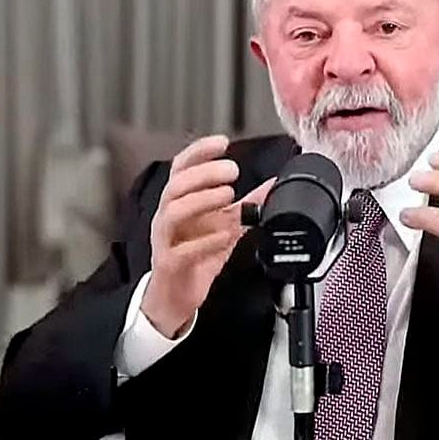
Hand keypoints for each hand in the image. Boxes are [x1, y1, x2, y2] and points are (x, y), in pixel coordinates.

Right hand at [142, 135, 273, 337]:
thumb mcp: (225, 226)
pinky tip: (225, 235)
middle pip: (177, 184)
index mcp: (180, 201)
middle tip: (232, 171)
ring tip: (228, 196)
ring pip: (174, 211)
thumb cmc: (195, 256)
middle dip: (205, 172)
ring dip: (203, 200)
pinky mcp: (170, 264)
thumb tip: (272, 186)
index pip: (182, 167)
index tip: (223, 142)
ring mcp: (166, 239)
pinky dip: (205, 240)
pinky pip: (182, 250)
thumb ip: (246, 205)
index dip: (199, 151)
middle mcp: (168, 216)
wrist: (175, 296)